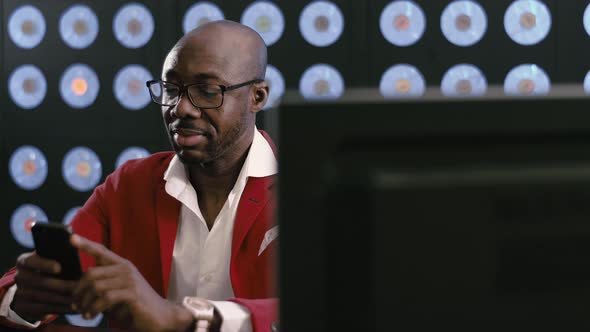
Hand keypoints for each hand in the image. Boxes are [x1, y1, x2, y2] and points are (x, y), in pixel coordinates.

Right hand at [11, 252, 76, 321]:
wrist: (30, 287)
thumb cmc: (47, 269)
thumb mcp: (49, 260)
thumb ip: (58, 257)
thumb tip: (75, 256)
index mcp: (24, 262)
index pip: (31, 261)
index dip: (44, 265)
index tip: (59, 268)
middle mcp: (19, 277)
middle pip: (40, 281)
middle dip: (61, 284)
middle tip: (78, 286)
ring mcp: (19, 293)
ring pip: (43, 297)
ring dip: (62, 298)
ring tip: (78, 297)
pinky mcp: (23, 307)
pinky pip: (43, 309)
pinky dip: (60, 308)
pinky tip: (73, 307)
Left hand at [71, 234, 193, 331]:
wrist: (160, 316)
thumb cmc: (137, 305)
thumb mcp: (118, 293)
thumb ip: (103, 287)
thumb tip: (80, 291)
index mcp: (122, 265)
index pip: (101, 251)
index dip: (86, 244)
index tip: (71, 238)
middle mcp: (126, 269)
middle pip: (91, 273)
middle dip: (78, 291)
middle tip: (75, 304)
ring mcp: (130, 280)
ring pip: (96, 286)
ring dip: (85, 302)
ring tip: (84, 313)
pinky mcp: (132, 293)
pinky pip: (105, 298)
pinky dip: (94, 309)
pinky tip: (92, 315)